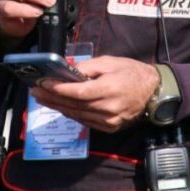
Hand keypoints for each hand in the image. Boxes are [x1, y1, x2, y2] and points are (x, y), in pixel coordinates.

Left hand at [33, 56, 159, 132]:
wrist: (154, 92)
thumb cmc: (131, 72)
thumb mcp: (110, 62)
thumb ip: (87, 67)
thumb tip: (66, 70)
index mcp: (110, 89)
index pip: (78, 92)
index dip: (58, 89)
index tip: (42, 84)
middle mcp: (109, 108)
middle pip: (74, 105)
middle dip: (52, 98)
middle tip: (35, 91)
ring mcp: (109, 121)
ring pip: (77, 115)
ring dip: (57, 107)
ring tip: (42, 99)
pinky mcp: (109, 128)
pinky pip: (85, 121)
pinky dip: (70, 113)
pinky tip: (60, 106)